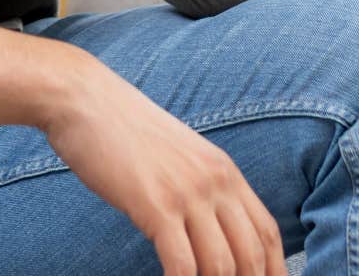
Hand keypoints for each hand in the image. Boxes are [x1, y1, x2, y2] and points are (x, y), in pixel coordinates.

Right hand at [42, 57, 286, 275]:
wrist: (84, 100)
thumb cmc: (122, 129)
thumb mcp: (178, 154)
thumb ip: (199, 185)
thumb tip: (208, 227)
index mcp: (224, 170)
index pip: (267, 232)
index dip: (274, 271)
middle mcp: (215, 182)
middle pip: (251, 255)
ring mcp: (187, 193)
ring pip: (221, 266)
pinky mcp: (156, 205)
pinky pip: (182, 265)